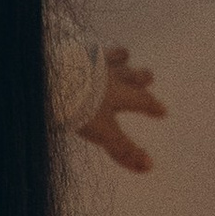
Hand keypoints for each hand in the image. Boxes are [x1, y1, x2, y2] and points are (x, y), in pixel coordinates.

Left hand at [78, 44, 165, 174]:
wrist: (51, 79)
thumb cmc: (78, 107)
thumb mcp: (103, 132)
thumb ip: (124, 149)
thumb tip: (149, 166)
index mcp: (120, 93)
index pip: (142, 101)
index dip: (152, 107)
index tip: (162, 112)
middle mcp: (110, 75)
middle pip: (131, 75)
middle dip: (141, 77)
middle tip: (149, 76)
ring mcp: (90, 61)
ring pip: (112, 57)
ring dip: (120, 57)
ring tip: (124, 55)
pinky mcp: (72, 53)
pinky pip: (85, 49)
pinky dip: (90, 50)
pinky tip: (86, 49)